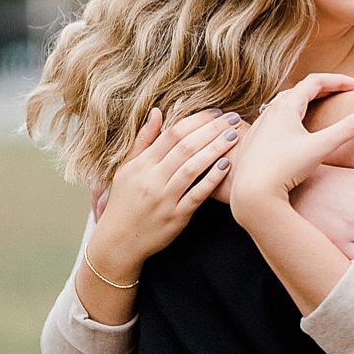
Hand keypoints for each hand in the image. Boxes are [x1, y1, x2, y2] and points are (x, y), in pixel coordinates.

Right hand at [88, 107, 240, 282]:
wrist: (119, 242)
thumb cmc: (124, 202)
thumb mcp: (126, 169)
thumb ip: (143, 140)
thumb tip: (157, 112)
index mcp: (142, 164)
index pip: (173, 134)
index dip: (197, 120)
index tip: (216, 112)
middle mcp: (152, 179)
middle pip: (186, 147)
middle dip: (212, 129)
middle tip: (233, 118)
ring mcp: (164, 199)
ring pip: (192, 168)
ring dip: (216, 149)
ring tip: (234, 136)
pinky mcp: (176, 217)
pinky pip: (196, 195)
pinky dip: (211, 179)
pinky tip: (226, 166)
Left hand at [229, 75, 353, 219]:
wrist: (251, 194)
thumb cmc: (284, 169)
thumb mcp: (320, 148)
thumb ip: (347, 129)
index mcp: (285, 107)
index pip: (316, 81)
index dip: (340, 80)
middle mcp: (270, 112)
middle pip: (300, 89)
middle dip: (325, 87)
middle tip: (344, 93)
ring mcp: (260, 127)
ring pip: (284, 104)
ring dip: (306, 100)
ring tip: (321, 107)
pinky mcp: (254, 142)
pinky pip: (274, 120)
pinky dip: (291, 116)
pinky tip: (295, 130)